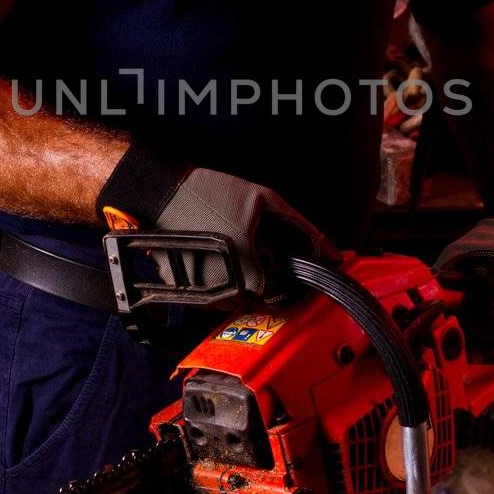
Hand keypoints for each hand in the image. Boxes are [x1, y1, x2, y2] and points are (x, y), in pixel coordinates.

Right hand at [154, 167, 338, 303]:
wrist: (161, 191)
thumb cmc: (209, 191)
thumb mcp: (264, 200)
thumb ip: (303, 227)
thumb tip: (333, 252)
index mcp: (246, 270)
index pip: (277, 294)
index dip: (283, 279)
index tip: (281, 266)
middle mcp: (223, 288)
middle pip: (254, 299)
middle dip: (261, 279)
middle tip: (256, 253)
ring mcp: (199, 293)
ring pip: (231, 301)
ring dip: (239, 284)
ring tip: (234, 252)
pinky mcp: (180, 290)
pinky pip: (207, 297)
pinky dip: (216, 283)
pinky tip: (215, 258)